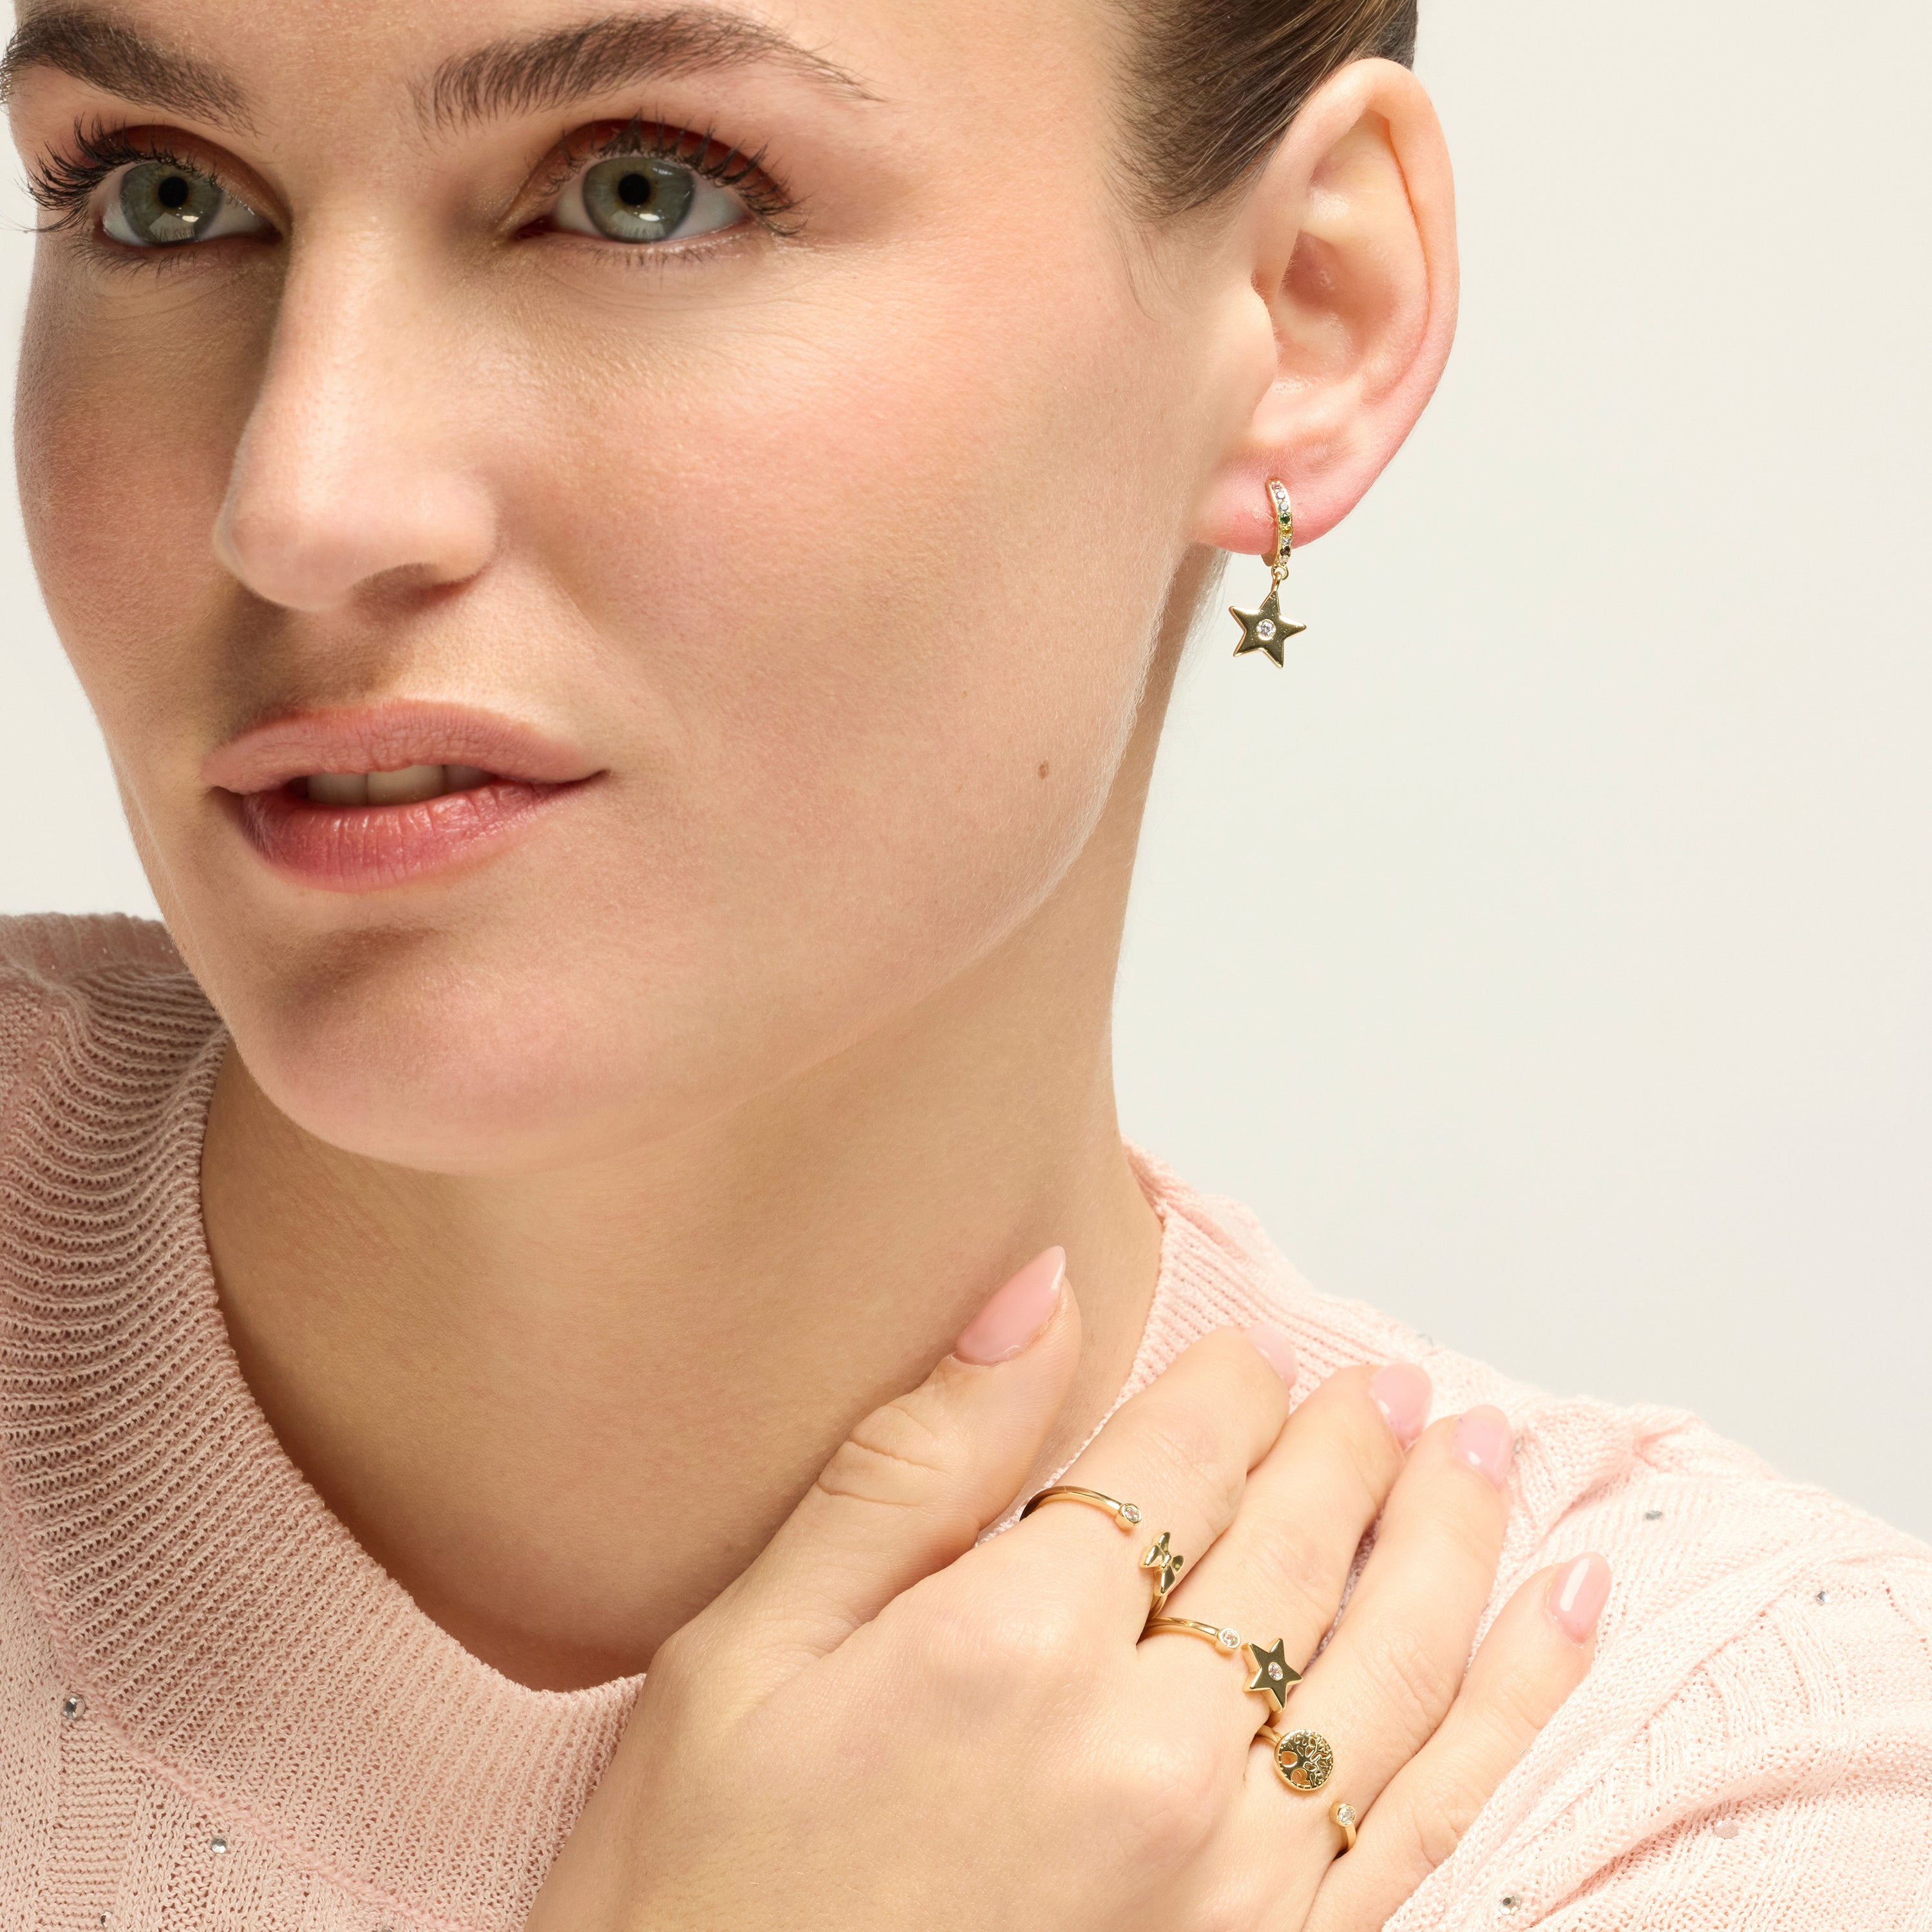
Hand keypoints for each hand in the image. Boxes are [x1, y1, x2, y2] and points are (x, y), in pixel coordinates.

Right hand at [525, 1251, 1606, 1930]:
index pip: (1173, 1459)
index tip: (1250, 1354)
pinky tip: (1560, 1622)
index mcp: (1014, 1646)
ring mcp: (1233, 1876)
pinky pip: (1436, 1812)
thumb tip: (1035, 1293)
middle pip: (1294, 1546)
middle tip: (1389, 1389)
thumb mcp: (750, 1650)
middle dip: (1351, 1447)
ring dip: (1452, 1542)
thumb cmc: (710, 1888)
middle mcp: (1150, 1753)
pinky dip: (1515, 1705)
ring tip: (1482, 1459)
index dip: (1225, 1388)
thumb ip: (911, 1464)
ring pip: (1395, 1660)